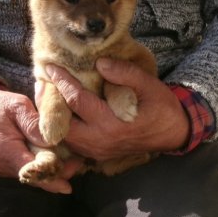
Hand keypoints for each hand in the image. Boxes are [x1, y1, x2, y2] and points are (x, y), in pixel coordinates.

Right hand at [0, 90, 80, 192]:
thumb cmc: (1, 106)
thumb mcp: (18, 106)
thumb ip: (33, 123)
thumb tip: (51, 141)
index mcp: (4, 150)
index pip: (29, 171)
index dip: (49, 179)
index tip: (66, 186)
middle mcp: (2, 165)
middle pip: (33, 177)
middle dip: (56, 174)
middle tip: (78, 163)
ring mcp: (4, 167)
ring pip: (32, 175)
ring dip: (52, 170)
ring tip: (74, 161)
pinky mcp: (9, 165)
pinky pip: (29, 169)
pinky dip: (44, 166)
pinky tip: (59, 158)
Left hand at [45, 58, 190, 160]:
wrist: (174, 134)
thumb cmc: (162, 108)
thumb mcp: (149, 85)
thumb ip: (125, 73)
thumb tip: (99, 62)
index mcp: (113, 124)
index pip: (78, 101)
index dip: (62, 82)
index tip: (51, 67)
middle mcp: (101, 141)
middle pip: (63, 125)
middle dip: (50, 105)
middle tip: (43, 84)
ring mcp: (99, 151)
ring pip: (66, 137)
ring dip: (55, 118)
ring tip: (50, 97)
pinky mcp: (100, 154)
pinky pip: (74, 144)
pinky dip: (65, 128)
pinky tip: (64, 113)